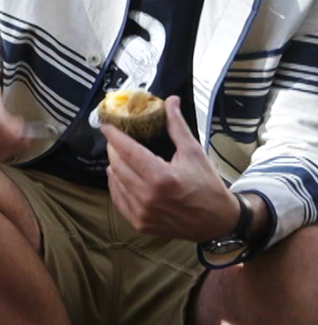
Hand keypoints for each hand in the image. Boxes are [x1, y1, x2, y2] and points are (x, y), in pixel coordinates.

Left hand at [104, 95, 238, 240]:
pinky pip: (118, 199)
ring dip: (115, 166)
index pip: (128, 151)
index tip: (106, 125)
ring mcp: (142, 213)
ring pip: (115, 181)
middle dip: (114, 149)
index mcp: (162, 178)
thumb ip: (177, 126)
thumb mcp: (194, 152)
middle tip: (117, 139)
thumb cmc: (207, 185)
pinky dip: (117, 184)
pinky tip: (122, 176)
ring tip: (122, 156)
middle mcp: (148, 197)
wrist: (218, 221)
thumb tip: (171, 100)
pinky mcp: (140, 224)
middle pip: (117, 165)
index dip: (114, 136)